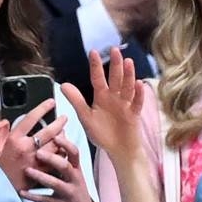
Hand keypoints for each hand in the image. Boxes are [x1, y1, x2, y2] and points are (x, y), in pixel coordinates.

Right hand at [0, 98, 67, 192]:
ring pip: (55, 147)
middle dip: (59, 123)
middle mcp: (26, 149)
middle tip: (64, 118)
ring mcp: (35, 161)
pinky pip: (56, 161)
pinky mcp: (41, 172)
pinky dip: (61, 155)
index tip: (51, 102)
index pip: (31, 119)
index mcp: (13, 139)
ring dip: (62, 139)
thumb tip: (4, 120)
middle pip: (48, 132)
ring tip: (64, 133)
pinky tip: (63, 150)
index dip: (42, 108)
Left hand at [23, 135, 97, 201]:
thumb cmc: (72, 186)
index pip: (74, 153)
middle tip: (37, 153)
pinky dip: (33, 196)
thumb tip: (58, 130)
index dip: (66, 144)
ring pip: (55, 184)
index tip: (56, 135)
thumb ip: (63, 154)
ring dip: (41, 176)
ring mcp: (68, 193)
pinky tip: (22, 192)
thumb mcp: (72, 170)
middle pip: (65, 166)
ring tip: (27, 170)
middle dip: (52, 159)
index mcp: (76, 168)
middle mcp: (74, 179)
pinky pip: (46, 200)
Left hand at [62, 48, 144, 162]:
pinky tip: (139, 84)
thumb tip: (62, 84)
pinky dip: (138, 94)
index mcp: (101, 97)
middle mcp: (114, 98)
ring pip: (127, 87)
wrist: (118, 150)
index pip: (97, 79)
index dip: (95, 66)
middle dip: (115, 65)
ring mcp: (125, 105)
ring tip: (128, 62)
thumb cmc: (102, 133)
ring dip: (128, 75)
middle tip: (115, 50)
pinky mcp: (134, 114)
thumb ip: (76, 101)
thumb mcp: (86, 117)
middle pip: (115, 79)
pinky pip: (136, 103)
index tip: (93, 51)